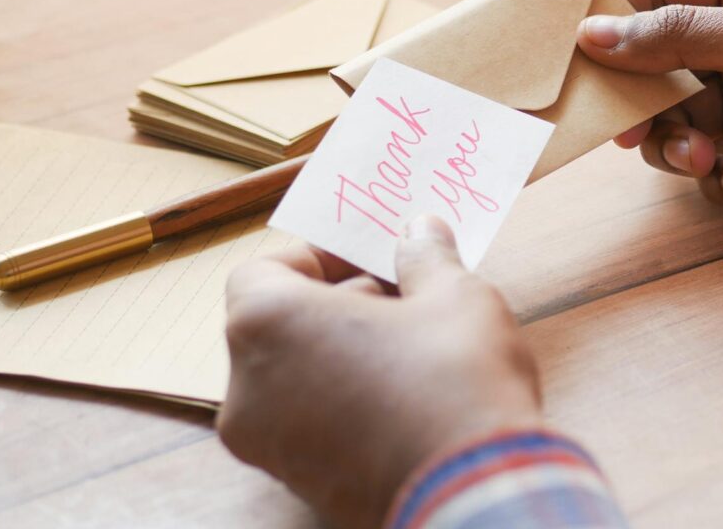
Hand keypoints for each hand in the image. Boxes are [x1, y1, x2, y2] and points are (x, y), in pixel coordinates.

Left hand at [216, 216, 540, 528]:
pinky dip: (347, 404)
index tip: (371, 257)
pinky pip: (313, 427)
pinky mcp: (303, 485)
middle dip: (338, 305)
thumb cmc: (454, 380)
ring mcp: (270, 447)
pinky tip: (409, 398)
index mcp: (266, 325)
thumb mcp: (453, 295)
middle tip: (404, 298)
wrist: (475, 491)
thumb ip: (425, 257)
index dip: (319, 257)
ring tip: (413, 349)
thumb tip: (421, 231)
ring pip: (294, 380)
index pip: (263, 271)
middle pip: (277, 327)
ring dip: (343, 356)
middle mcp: (248, 389)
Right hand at [577, 0, 722, 211]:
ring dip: (683, 145)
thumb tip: (597, 32)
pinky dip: (722, 174)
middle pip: (661, 62)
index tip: (577, 56)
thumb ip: (685, 34)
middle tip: (632, 132)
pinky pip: (717, 160)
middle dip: (648, 100)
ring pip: (683, 118)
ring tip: (705, 161)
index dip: (616, 19)